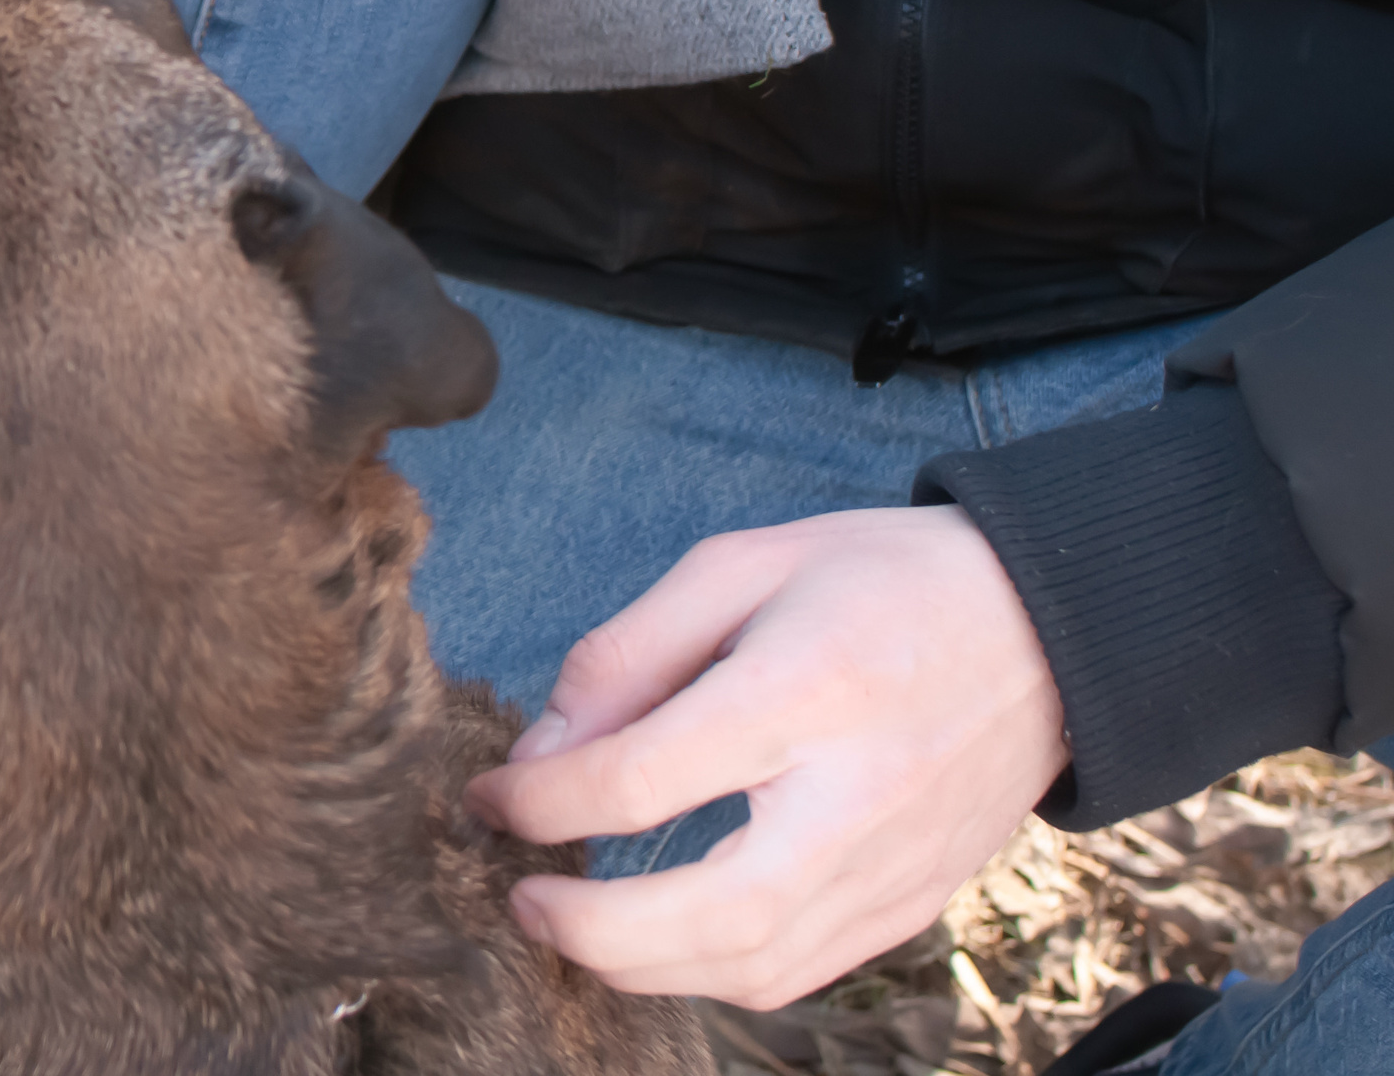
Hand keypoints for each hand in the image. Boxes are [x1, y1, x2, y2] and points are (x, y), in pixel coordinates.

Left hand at [462, 507, 1066, 1009]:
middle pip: (708, 915)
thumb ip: (630, 655)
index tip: (489, 794)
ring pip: (753, 968)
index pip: (643, 779)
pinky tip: (659, 936)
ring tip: (569, 921)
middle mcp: (855, 798)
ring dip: (640, 965)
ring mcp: (894, 867)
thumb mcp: (741, 566)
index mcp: (804, 692)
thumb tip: (544, 749)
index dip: (542, 800)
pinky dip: (712, 972)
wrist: (1050, 627)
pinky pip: (799, 972)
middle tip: (518, 895)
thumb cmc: (880, 580)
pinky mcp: (913, 903)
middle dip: (590, 928)